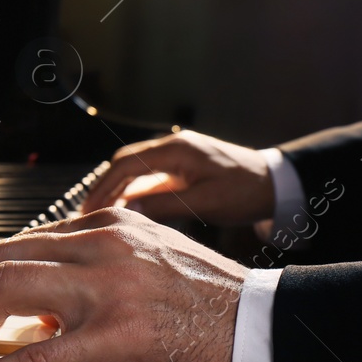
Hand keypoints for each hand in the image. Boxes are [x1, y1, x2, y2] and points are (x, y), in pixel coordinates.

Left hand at [0, 207, 245, 361]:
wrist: (270, 336)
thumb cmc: (219, 311)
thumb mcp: (154, 266)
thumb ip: (100, 275)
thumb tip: (44, 315)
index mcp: (114, 224)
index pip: (28, 242)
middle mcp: (105, 245)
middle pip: (3, 260)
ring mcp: (106, 290)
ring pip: (5, 293)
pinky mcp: (113, 339)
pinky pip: (30, 359)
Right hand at [82, 130, 274, 224]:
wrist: (275, 184)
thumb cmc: (245, 191)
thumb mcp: (204, 203)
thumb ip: (164, 205)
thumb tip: (126, 211)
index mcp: (177, 149)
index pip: (126, 164)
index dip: (103, 187)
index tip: (88, 209)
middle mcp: (173, 147)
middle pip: (125, 163)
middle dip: (103, 187)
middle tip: (86, 214)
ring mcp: (177, 157)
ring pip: (135, 171)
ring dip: (117, 191)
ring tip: (99, 215)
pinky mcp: (182, 168)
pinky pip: (150, 178)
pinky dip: (134, 193)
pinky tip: (124, 211)